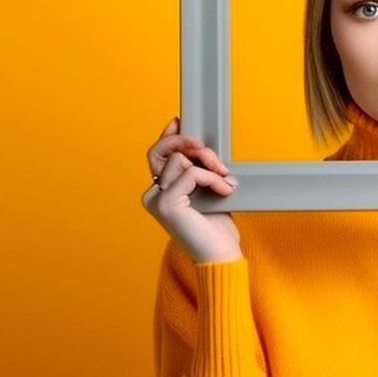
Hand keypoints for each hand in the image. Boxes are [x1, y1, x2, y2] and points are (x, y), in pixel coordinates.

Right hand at [140, 115, 242, 263]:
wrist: (220, 255)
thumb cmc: (216, 227)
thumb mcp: (207, 190)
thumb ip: (198, 170)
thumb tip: (197, 144)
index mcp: (159, 191)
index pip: (157, 154)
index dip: (168, 136)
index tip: (180, 121)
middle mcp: (152, 194)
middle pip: (161, 150)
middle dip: (187, 142)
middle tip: (213, 155)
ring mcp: (156, 200)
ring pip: (181, 160)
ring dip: (210, 166)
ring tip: (225, 183)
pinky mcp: (166, 204)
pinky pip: (192, 174)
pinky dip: (212, 178)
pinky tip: (224, 190)